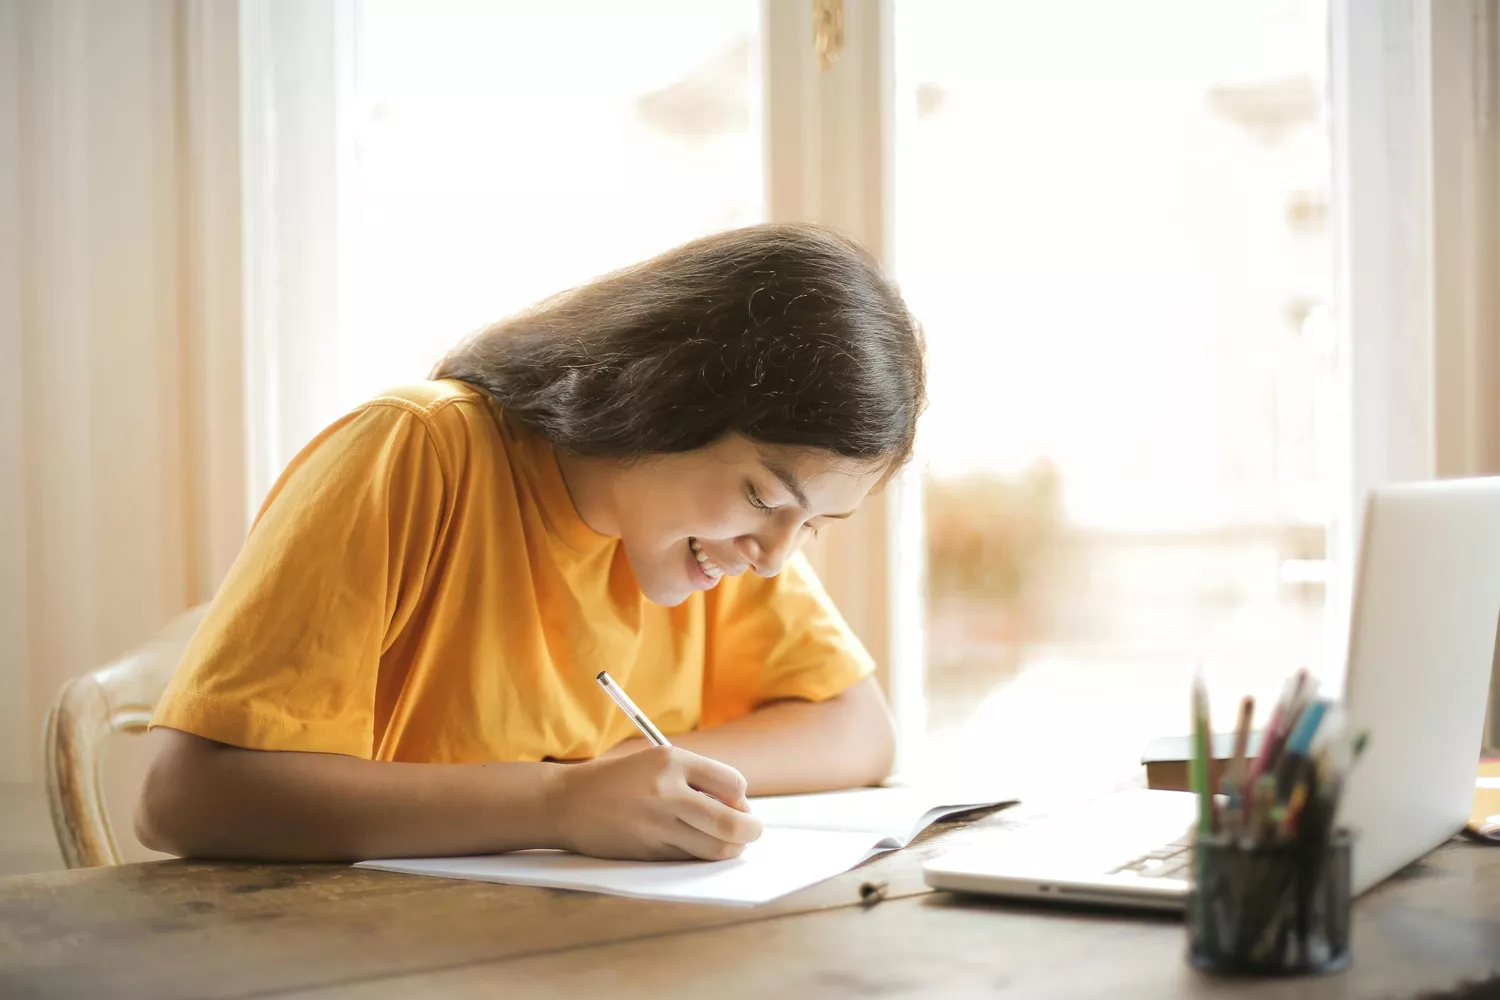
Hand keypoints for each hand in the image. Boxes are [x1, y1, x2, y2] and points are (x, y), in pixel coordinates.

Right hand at [546, 746, 762, 860]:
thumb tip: (740, 808)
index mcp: (671, 760)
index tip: (736, 803)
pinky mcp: (648, 851)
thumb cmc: (619, 780)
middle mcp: (666, 791)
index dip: (741, 797)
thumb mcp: (656, 763)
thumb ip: (696, 779)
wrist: (567, 802)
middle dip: (751, 830)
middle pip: (731, 822)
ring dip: (731, 848)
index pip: (733, 783)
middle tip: (752, 831)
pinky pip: (690, 858)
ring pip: (715, 847)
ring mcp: (657, 824)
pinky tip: (695, 846)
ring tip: (728, 842)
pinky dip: (702, 855)